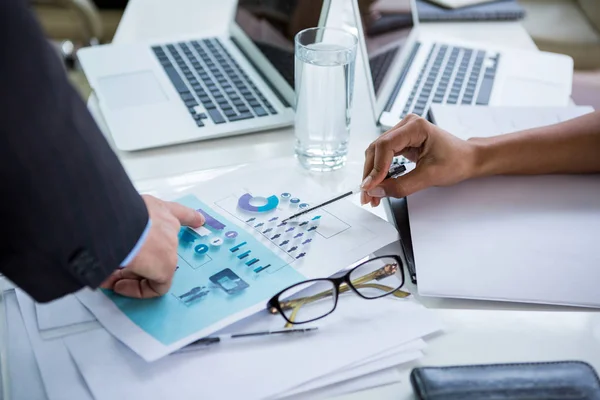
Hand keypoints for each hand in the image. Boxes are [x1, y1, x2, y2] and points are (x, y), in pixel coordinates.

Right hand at [101, 195, 204, 297]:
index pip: (177, 211)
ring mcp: (169, 245)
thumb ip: (118, 228)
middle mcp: (165, 224)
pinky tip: (119, 285)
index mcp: (154, 208)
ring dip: (131, 274)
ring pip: (154, 266)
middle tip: (114, 266)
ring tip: (109, 277)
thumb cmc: (108, 213)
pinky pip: (156, 285)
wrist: (112, 223)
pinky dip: (137, 289)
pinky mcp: (167, 266)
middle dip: (137, 260)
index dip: (189, 217)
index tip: (199, 220)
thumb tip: (105, 244)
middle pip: (159, 246)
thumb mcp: (115, 215)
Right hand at [361, 114, 476, 206]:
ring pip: (376, 154)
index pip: (385, 146)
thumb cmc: (456, 161)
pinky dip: (378, 173)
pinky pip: (383, 157)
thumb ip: (402, 185)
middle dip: (370, 175)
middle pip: (376, 150)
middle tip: (368, 196)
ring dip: (372, 175)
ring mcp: (402, 133)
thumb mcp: (430, 177)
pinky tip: (378, 186)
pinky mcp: (401, 143)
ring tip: (372, 195)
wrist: (467, 159)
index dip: (375, 168)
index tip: (370, 187)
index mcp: (415, 127)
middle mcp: (405, 126)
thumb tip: (377, 191)